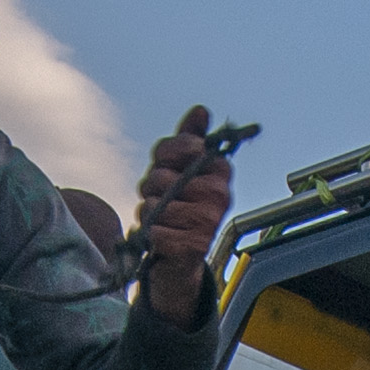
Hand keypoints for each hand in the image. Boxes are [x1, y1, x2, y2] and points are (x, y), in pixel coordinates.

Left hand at [133, 107, 233, 326]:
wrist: (178, 258)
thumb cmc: (177, 207)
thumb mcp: (179, 168)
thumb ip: (189, 139)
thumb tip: (201, 111)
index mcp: (220, 171)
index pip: (185, 146)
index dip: (165, 156)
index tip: (167, 167)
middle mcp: (220, 194)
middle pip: (163, 176)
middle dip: (152, 187)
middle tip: (163, 199)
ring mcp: (210, 221)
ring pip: (156, 204)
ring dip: (149, 213)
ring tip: (162, 220)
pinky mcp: (195, 246)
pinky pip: (155, 229)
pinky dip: (150, 235)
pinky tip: (161, 237)